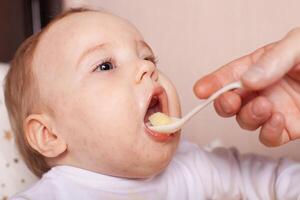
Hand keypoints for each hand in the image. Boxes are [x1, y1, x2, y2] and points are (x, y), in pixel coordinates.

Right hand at [193, 28, 299, 146]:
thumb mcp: (298, 45)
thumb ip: (271, 60)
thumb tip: (246, 81)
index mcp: (260, 66)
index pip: (229, 75)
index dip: (212, 82)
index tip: (200, 90)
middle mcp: (262, 90)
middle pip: (230, 102)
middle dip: (223, 103)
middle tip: (229, 100)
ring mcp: (273, 110)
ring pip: (245, 120)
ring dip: (248, 116)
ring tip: (264, 106)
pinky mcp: (288, 128)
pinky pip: (268, 136)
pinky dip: (267, 131)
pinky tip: (277, 119)